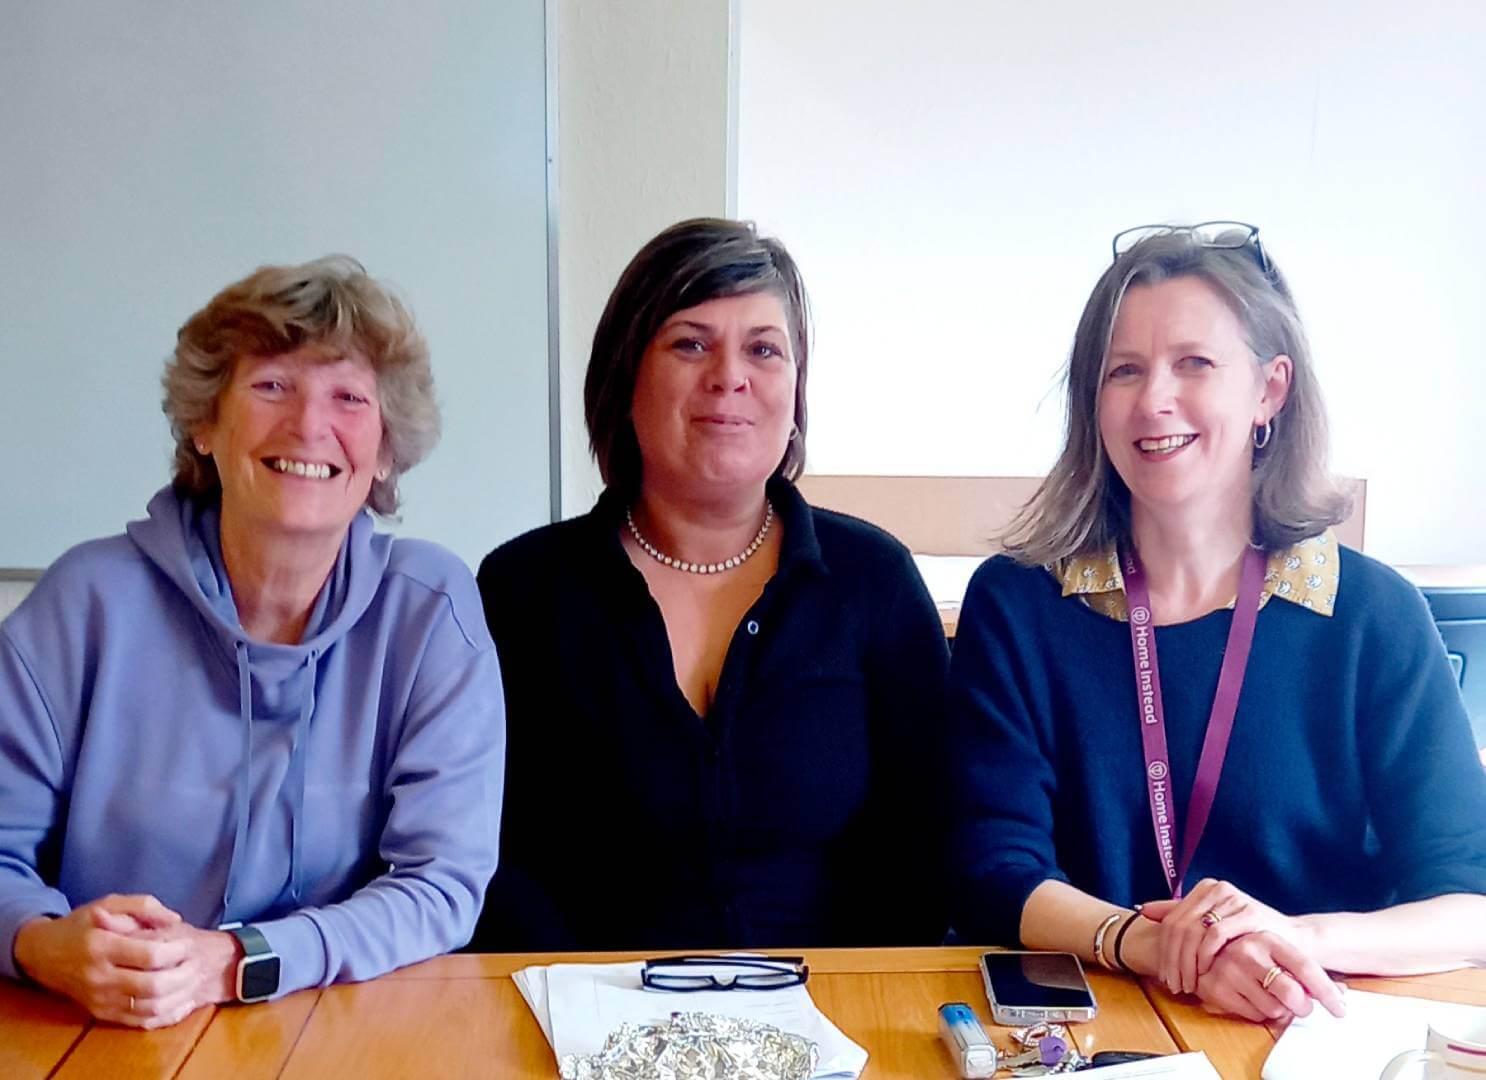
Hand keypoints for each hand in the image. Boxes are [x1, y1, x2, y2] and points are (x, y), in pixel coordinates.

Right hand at [13, 895, 238, 1027]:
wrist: (44, 954)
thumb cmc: (81, 925)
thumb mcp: (108, 904)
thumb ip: (144, 906)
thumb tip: (175, 919)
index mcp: (101, 946)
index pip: (149, 955)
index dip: (177, 951)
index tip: (188, 942)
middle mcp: (99, 977)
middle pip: (153, 986)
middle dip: (184, 975)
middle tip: (196, 963)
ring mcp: (99, 999)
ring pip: (149, 1008)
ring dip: (179, 997)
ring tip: (193, 979)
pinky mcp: (101, 1013)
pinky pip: (139, 1022)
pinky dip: (165, 1014)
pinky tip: (180, 1000)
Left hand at [1141, 878, 1305, 993]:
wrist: (1293, 941)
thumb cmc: (1250, 936)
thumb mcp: (1213, 925)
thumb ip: (1181, 915)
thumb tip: (1143, 909)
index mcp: (1205, 889)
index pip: (1172, 920)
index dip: (1164, 950)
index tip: (1165, 976)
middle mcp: (1216, 888)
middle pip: (1180, 926)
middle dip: (1173, 960)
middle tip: (1174, 984)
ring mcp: (1232, 899)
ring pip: (1194, 931)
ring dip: (1187, 962)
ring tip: (1188, 983)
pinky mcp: (1248, 912)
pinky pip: (1216, 934)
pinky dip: (1206, 954)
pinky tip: (1205, 971)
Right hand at [1191, 931, 1344, 1023]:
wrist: (1203, 946)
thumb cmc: (1251, 952)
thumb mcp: (1277, 951)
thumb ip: (1305, 970)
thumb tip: (1341, 993)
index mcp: (1268, 938)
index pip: (1305, 967)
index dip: (1327, 991)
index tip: (1340, 1009)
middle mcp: (1248, 951)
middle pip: (1292, 993)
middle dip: (1303, 1006)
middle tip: (1302, 1006)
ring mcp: (1230, 970)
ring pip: (1275, 1009)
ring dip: (1279, 1010)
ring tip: (1269, 996)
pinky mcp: (1217, 989)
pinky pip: (1254, 1015)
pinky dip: (1259, 1013)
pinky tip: (1251, 999)